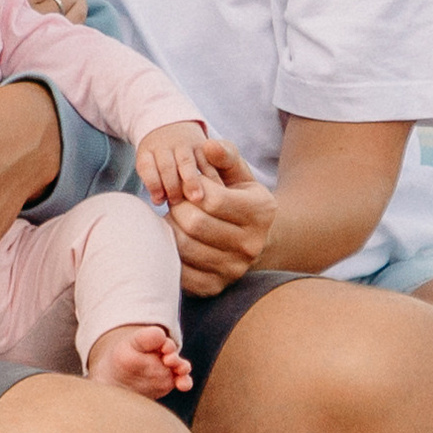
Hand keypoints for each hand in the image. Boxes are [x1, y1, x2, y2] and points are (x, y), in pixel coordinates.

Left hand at [135, 121, 213, 208]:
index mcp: (148, 151)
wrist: (172, 123)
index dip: (153, 184)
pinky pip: (207, 161)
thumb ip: (153, 182)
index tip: (159, 200)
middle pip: (167, 166)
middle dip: (172, 185)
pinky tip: (217, 190)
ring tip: (197, 198)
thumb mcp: (149, 162)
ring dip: (192, 181)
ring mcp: (184, 144)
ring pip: (187, 162)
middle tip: (178, 203)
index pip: (147, 167)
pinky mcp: (201, 145)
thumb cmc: (158, 154)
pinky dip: (212, 177)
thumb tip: (158, 200)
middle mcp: (165, 146)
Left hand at [164, 141, 275, 296]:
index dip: (192, 189)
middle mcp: (251, 245)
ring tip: (176, 221)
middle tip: (176, 203)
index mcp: (260, 212)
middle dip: (178, 209)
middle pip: (195, 224)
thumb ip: (226, 155)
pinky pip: (182, 273)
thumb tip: (209, 145)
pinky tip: (176, 241)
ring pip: (185, 248)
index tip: (190, 187)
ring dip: (171, 230)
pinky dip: (172, 255)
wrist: (257, 241)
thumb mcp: (240, 174)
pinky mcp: (216, 287)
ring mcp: (234, 270)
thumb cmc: (241, 200)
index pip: (213, 199)